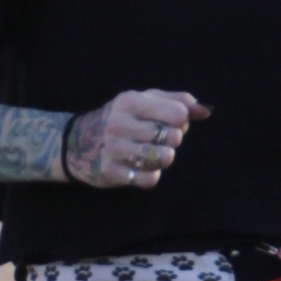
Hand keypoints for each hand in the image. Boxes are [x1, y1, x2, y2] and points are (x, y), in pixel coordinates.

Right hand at [66, 88, 208, 187]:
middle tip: (159, 139)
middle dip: (173, 140)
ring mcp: (114, 149)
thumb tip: (205, 110)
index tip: (171, 122)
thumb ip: (176, 101)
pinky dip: (151, 175)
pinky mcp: (111, 172)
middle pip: (173, 137)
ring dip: (164, 158)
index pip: (177, 113)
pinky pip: (150, 179)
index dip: (181, 121)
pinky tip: (140, 166)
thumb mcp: (143, 101)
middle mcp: (120, 124)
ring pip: (164, 158)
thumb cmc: (120, 118)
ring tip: (153, 153)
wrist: (75, 143)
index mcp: (130, 101)